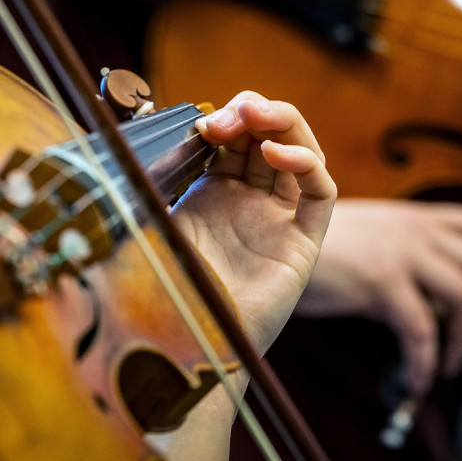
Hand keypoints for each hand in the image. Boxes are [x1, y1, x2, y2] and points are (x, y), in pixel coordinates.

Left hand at [171, 91, 336, 353]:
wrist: (182, 348)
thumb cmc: (162, 290)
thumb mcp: (150, 219)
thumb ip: (151, 178)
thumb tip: (142, 127)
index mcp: (211, 197)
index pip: (232, 141)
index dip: (224, 120)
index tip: (201, 120)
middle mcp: (248, 205)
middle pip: (266, 140)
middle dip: (251, 114)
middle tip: (232, 112)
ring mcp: (277, 222)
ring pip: (299, 156)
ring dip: (283, 125)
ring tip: (256, 114)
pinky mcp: (302, 245)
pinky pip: (319, 195)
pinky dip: (306, 164)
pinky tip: (277, 154)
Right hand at [297, 199, 461, 394]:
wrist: (273, 239)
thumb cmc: (315, 244)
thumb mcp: (370, 235)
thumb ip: (405, 255)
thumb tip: (429, 297)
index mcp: (417, 218)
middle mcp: (417, 232)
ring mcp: (401, 255)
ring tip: (448, 363)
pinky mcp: (380, 282)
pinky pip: (422, 332)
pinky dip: (426, 363)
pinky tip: (418, 380)